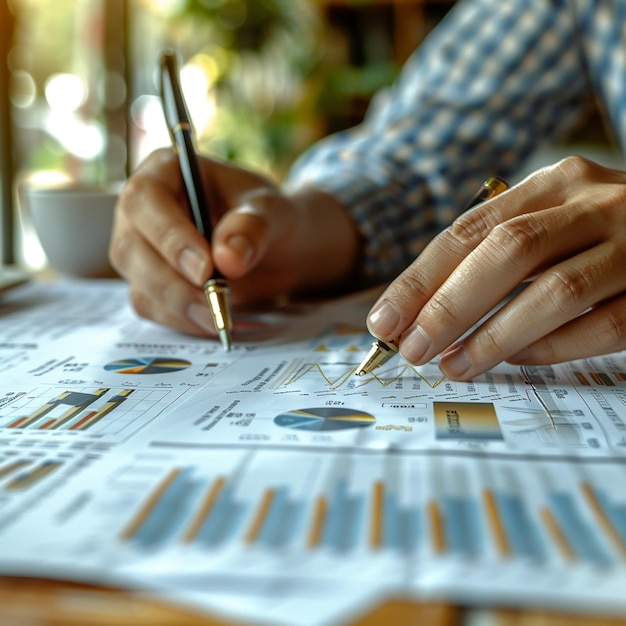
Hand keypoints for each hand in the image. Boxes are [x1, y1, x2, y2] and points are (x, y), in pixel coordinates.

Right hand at [109, 149, 358, 335]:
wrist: (276, 247)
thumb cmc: (267, 216)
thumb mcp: (272, 211)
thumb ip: (253, 227)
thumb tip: (228, 258)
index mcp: (164, 172)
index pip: (145, 200)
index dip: (169, 237)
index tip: (204, 269)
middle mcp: (141, 211)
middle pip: (130, 249)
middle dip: (173, 284)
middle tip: (215, 304)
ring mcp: (141, 251)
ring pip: (140, 285)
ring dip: (180, 308)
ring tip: (222, 317)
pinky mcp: (149, 284)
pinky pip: (154, 309)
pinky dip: (184, 321)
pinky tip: (216, 322)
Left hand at [366, 156, 625, 379]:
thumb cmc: (604, 233)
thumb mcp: (551, 222)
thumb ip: (497, 254)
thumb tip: (422, 310)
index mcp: (553, 183)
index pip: (467, 231)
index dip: (420, 280)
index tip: (383, 322)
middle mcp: (595, 203)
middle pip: (506, 253)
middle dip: (448, 307)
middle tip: (411, 350)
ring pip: (554, 292)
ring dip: (493, 335)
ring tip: (450, 366)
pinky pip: (603, 326)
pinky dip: (552, 348)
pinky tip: (516, 361)